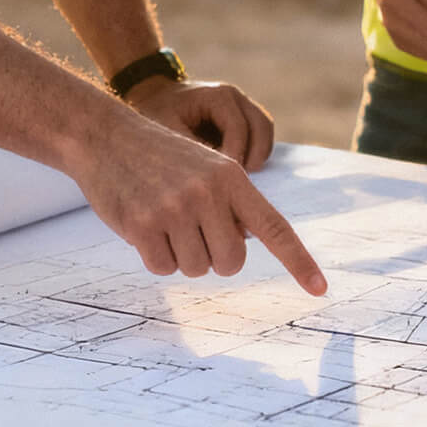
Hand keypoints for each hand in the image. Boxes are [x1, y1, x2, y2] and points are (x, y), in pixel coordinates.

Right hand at [70, 106, 326, 294]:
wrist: (106, 137)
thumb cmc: (160, 158)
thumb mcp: (206, 167)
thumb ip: (231, 203)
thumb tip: (246, 244)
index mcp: (232, 177)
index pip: (275, 227)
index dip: (299, 261)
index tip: (321, 289)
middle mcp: (209, 192)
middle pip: (232, 262)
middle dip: (215, 257)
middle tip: (193, 231)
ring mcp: (176, 209)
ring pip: (196, 269)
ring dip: (181, 255)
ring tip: (164, 219)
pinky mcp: (143, 226)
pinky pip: (163, 269)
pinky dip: (155, 257)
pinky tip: (144, 227)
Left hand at [124, 77, 275, 170]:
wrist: (153, 97)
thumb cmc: (156, 113)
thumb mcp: (165, 130)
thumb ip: (189, 150)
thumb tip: (209, 179)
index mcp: (217, 95)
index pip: (238, 126)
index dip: (234, 155)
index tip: (223, 181)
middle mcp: (235, 97)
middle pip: (261, 125)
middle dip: (255, 155)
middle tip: (241, 183)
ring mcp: (242, 105)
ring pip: (264, 129)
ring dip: (258, 155)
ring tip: (242, 180)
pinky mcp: (242, 117)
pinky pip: (259, 134)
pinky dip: (254, 152)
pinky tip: (238, 173)